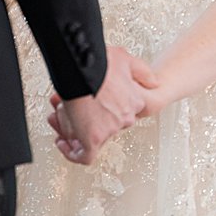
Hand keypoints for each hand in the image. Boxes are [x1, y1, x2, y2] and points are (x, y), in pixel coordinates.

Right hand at [47, 46, 158, 164]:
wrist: (82, 69)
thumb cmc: (99, 62)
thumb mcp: (126, 60)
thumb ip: (142, 72)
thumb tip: (155, 83)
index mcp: (133, 102)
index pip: (122, 112)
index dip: (104, 108)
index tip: (92, 104)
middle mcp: (125, 118)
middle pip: (106, 125)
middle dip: (88, 119)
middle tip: (69, 110)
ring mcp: (110, 129)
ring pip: (93, 137)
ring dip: (75, 131)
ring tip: (60, 119)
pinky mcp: (94, 138)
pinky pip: (85, 155)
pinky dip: (73, 153)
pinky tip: (62, 143)